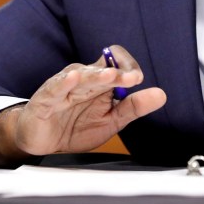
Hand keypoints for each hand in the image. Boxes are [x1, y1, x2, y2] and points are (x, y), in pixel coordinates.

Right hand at [0, 45, 166, 166]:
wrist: (43, 142)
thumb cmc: (76, 126)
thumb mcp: (110, 120)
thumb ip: (133, 107)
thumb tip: (160, 95)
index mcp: (100, 81)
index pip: (115, 61)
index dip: (127, 65)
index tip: (138, 78)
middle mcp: (83, 78)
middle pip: (102, 68)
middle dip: (118, 73)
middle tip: (133, 77)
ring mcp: (64, 86)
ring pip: (82, 76)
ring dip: (97, 75)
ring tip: (110, 76)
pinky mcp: (46, 98)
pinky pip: (55, 87)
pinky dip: (64, 82)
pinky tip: (74, 77)